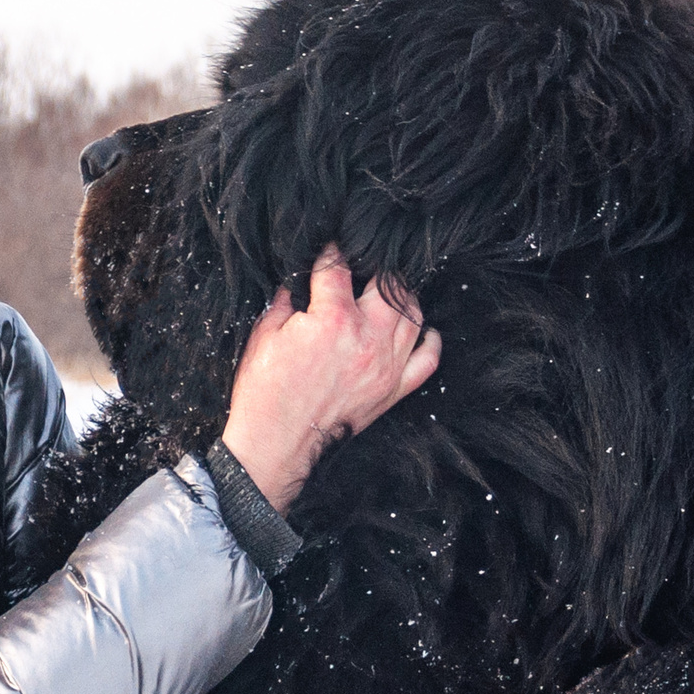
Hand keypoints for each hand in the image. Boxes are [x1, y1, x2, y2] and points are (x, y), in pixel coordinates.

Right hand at [220, 245, 441, 515]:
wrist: (275, 446)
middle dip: (375, 268)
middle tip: (363, 267)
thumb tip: (295, 286)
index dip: (331, 251)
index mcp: (332, 318)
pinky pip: (428, 358)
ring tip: (386, 292)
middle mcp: (367, 337)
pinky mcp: (394, 389)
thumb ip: (285, 304)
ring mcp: (386, 364)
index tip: (330, 247)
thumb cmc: (264, 394)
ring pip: (413, 315)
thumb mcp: (264, 337)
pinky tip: (421, 329)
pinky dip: (429, 339)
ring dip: (401, 298)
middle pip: (389, 284)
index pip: (338, 268)